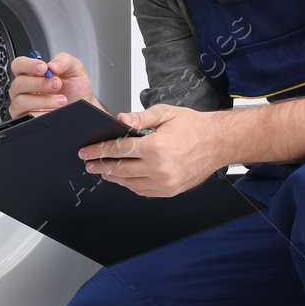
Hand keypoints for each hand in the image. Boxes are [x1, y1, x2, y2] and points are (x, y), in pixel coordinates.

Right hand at [8, 52, 98, 117]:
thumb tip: (52, 66)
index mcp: (31, 72)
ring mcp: (24, 105)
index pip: (18, 64)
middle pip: (18, 83)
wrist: (84, 105)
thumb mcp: (75, 68)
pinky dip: (43, 113)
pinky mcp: (27, 119)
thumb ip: (64, 60)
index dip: (28, 65)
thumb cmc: (75, 88)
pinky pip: (28, 117)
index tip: (44, 68)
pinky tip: (55, 111)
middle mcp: (25, 88)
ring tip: (61, 100)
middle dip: (40, 83)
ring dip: (43, 100)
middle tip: (57, 84)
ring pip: (22, 101)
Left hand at [77, 104, 224, 196]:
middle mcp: (159, 168)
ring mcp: (165, 182)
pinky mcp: (171, 190)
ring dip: (114, 177)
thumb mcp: (166, 114)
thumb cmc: (194, 126)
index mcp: (156, 147)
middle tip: (89, 164)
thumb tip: (119, 120)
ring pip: (130, 183)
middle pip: (120, 169)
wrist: (218, 142)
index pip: (119, 150)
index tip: (86, 152)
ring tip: (104, 171)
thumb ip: (140, 118)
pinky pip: (144, 191)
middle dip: (101, 166)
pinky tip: (124, 179)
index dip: (99, 151)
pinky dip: (131, 186)